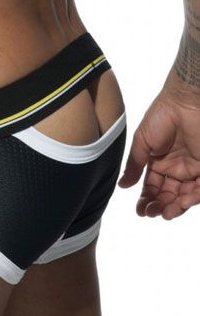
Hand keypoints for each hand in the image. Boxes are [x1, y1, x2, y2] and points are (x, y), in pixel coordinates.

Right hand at [117, 84, 199, 219]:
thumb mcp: (142, 142)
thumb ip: (134, 165)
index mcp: (159, 162)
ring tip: (166, 213)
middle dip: (160, 206)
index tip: (140, 210)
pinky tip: (181, 203)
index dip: (147, 199)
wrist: (184, 102)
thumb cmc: (161, 116)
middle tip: (152, 213)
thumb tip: (122, 185)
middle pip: (168, 194)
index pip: (153, 187)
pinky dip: (192, 198)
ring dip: (175, 207)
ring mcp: (192, 167)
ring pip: (184, 195)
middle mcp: (176, 167)